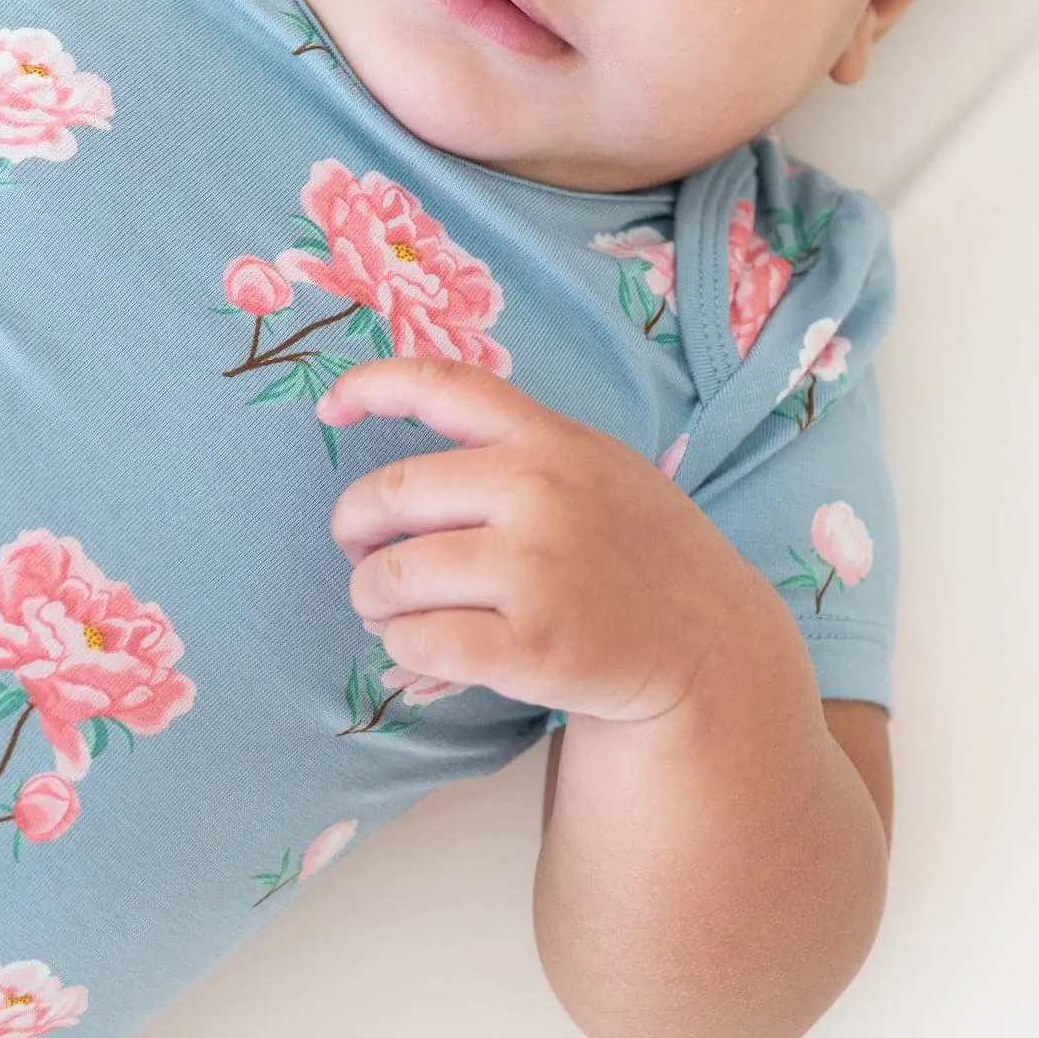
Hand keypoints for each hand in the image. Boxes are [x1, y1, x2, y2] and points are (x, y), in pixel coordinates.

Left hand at [319, 354, 768, 725]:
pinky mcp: (532, 646)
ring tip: (394, 613)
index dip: (371, 387)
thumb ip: (516, 448)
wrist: (709, 646)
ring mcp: (537, 569)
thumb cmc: (636, 553)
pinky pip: (419, 640)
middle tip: (362, 559)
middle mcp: (539, 491)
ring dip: (374, 601)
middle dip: (354, 532)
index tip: (329, 408)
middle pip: (390, 495)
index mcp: (548, 440)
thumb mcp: (595, 468)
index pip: (444, 385)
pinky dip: (406, 649)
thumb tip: (398, 462)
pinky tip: (428, 652)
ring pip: (391, 577)